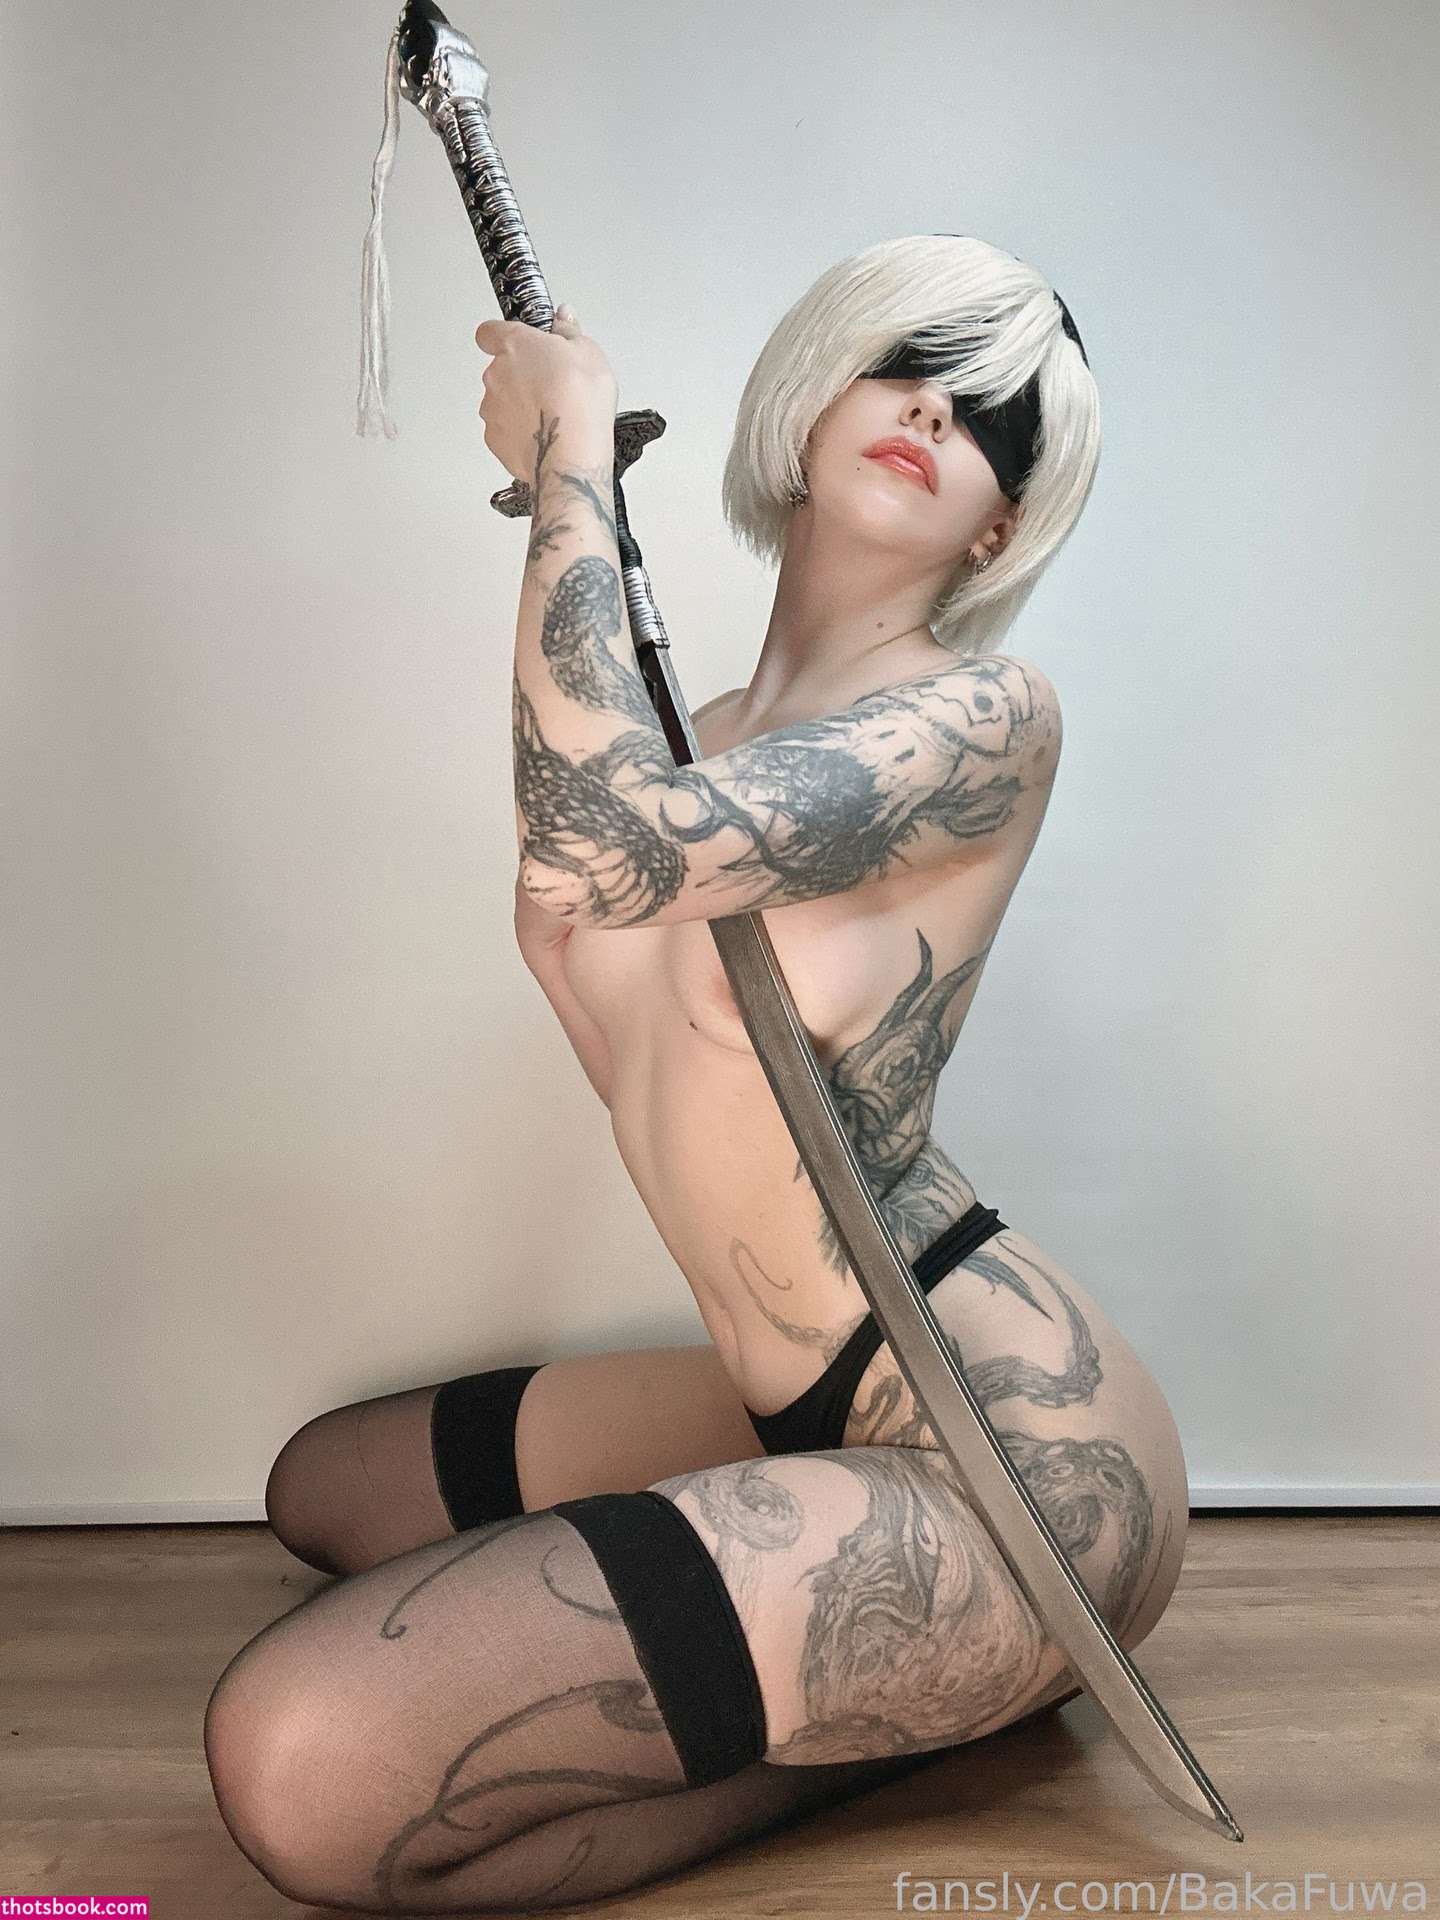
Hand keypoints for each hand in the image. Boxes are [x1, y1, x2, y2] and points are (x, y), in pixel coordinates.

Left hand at [475, 305, 617, 483]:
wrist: (570, 457)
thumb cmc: (578, 404)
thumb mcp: (589, 353)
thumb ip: (568, 332)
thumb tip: (562, 319)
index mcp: (515, 345)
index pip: (490, 330)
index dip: (503, 334)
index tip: (519, 340)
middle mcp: (496, 375)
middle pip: (501, 368)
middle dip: (522, 374)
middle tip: (552, 383)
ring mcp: (492, 408)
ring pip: (502, 400)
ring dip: (521, 404)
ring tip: (552, 413)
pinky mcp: (494, 439)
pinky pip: (504, 429)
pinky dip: (520, 431)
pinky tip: (544, 433)